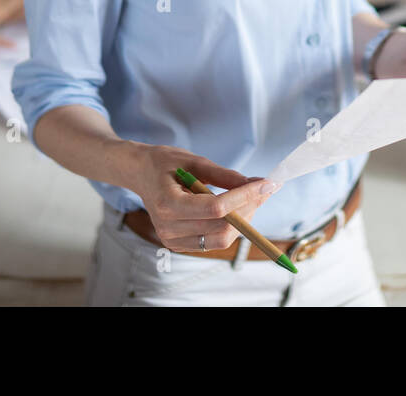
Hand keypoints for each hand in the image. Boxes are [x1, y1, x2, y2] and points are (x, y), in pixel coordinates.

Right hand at [128, 144, 279, 251]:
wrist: (140, 174)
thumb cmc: (164, 163)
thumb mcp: (194, 161)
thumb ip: (224, 176)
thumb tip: (255, 184)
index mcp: (167, 203)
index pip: (216, 208)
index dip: (245, 197)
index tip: (266, 184)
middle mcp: (167, 228)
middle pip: (221, 228)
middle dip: (249, 209)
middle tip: (264, 189)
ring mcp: (172, 240)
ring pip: (221, 239)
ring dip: (244, 220)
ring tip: (253, 197)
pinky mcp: (179, 245)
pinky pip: (213, 242)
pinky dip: (231, 227)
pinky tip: (238, 209)